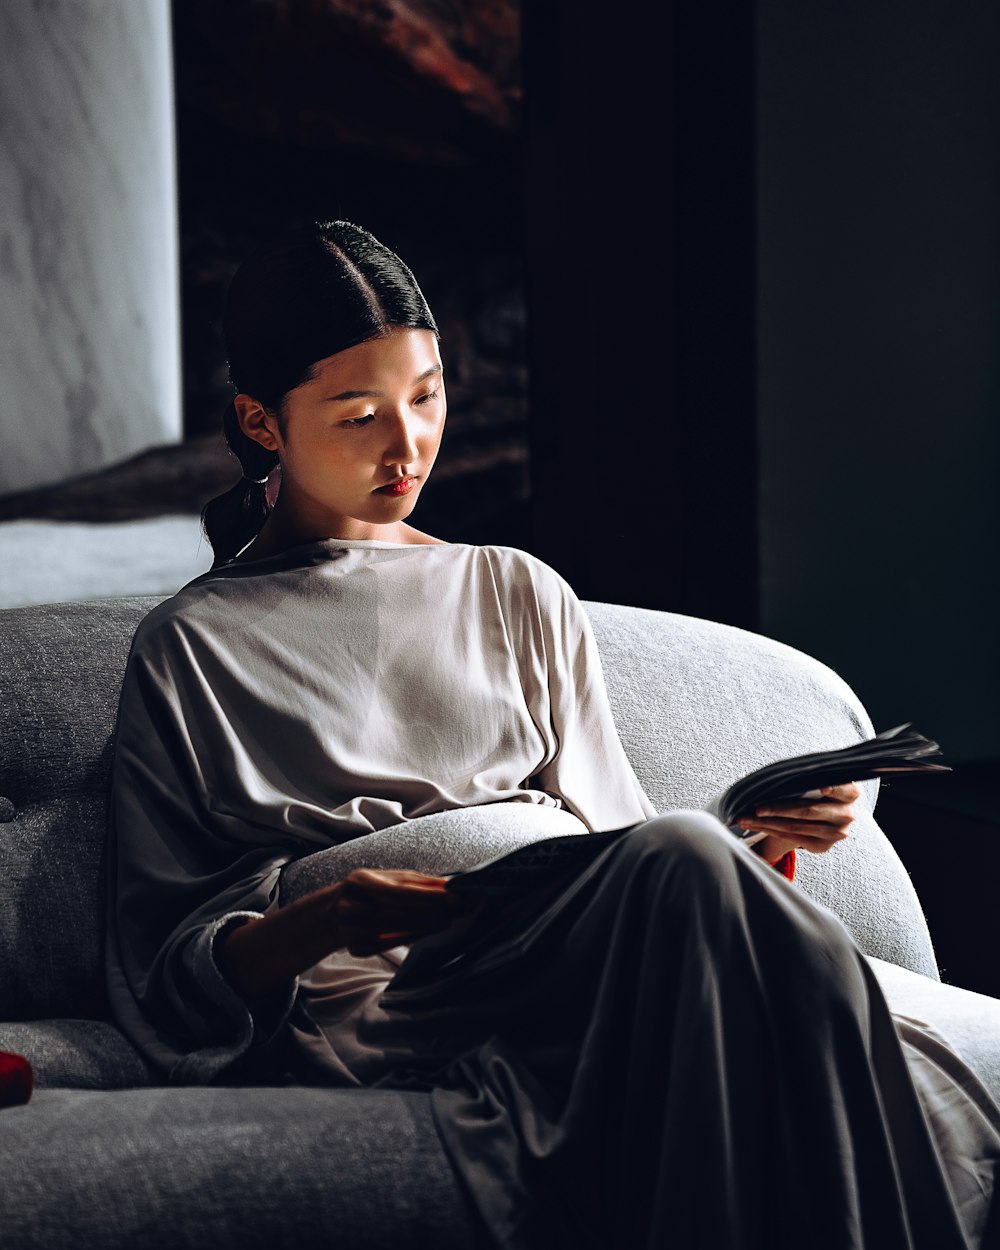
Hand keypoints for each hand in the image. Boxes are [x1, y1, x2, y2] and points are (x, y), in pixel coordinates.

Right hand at [332, 868, 483, 957]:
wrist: (332, 913)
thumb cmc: (368, 891)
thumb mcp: (386, 878)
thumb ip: (416, 881)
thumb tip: (449, 883)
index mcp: (359, 880)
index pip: (399, 889)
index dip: (428, 894)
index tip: (454, 895)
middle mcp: (351, 905)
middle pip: (398, 910)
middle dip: (432, 909)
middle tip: (457, 909)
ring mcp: (352, 929)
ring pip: (396, 928)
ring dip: (426, 925)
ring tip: (447, 920)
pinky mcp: (357, 948)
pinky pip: (390, 944)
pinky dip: (412, 936)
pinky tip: (428, 931)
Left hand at [737, 781, 860, 862]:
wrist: (826, 813)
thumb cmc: (816, 789)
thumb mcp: (818, 779)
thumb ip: (807, 778)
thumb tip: (776, 778)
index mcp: (850, 793)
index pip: (843, 789)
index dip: (833, 788)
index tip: (821, 787)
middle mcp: (846, 815)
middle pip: (809, 811)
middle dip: (778, 809)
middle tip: (756, 807)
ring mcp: (835, 833)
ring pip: (795, 827)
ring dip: (766, 822)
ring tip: (745, 817)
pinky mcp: (822, 846)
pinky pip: (791, 837)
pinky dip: (769, 829)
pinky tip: (754, 824)